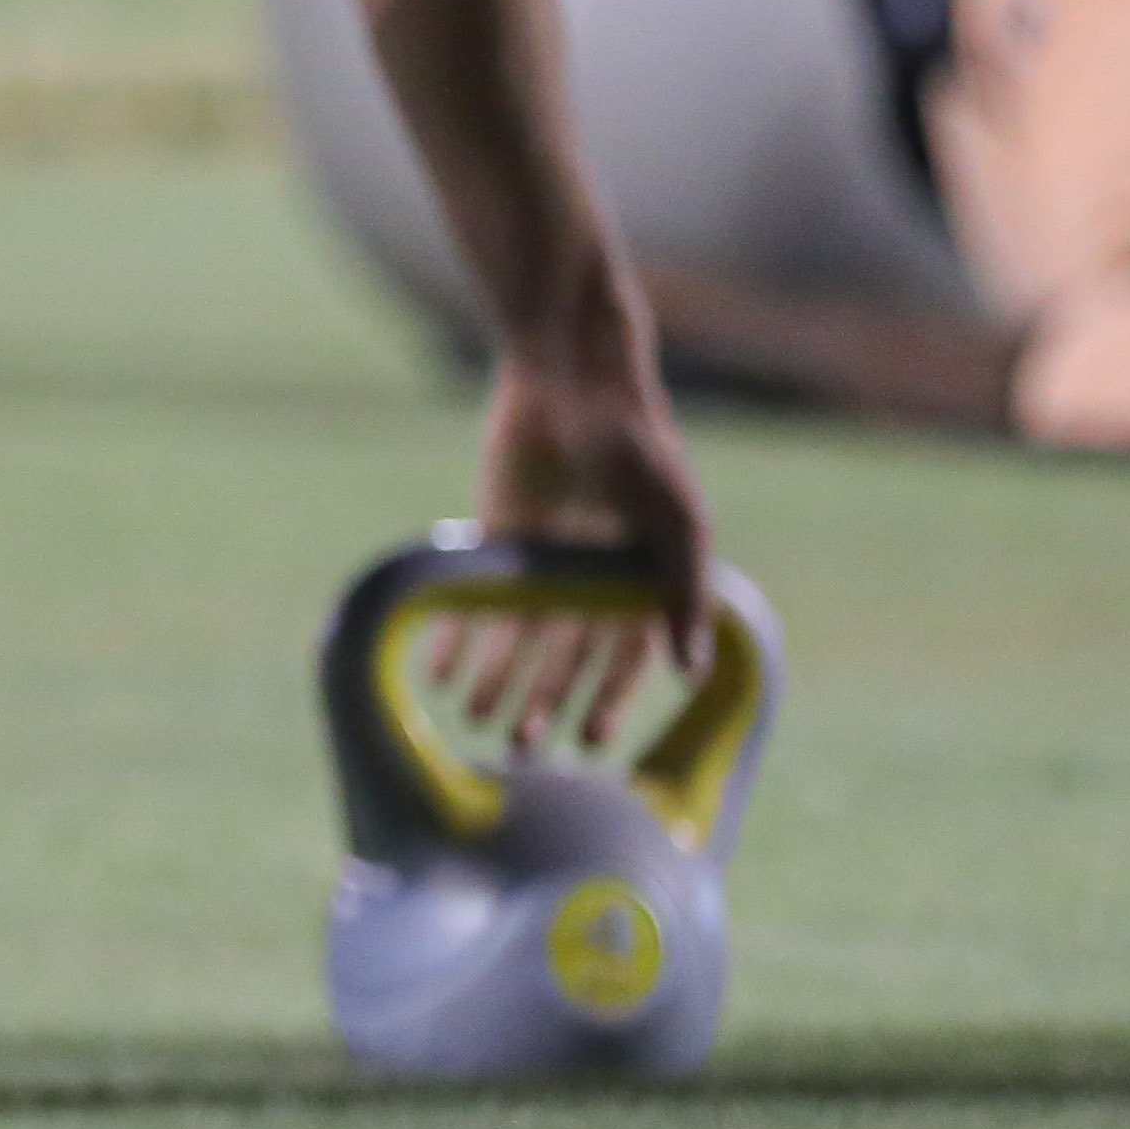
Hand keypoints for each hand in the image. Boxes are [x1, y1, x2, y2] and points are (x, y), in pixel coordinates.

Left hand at [446, 292, 712, 746]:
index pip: (621, 660)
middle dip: (544, 704)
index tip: (588, 739)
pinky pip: (475, 602)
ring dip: (497, 681)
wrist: (573, 381)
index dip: (608, 701)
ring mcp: (540, 563)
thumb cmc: (639, 448)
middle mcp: (587, 582)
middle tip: (522, 747)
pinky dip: (458, 636)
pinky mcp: (495, 541)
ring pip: (516, 641)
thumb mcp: (678, 522)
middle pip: (563, 660)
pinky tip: (440, 670)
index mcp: (639, 583)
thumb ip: (686, 593)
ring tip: (477, 719)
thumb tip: (689, 674)